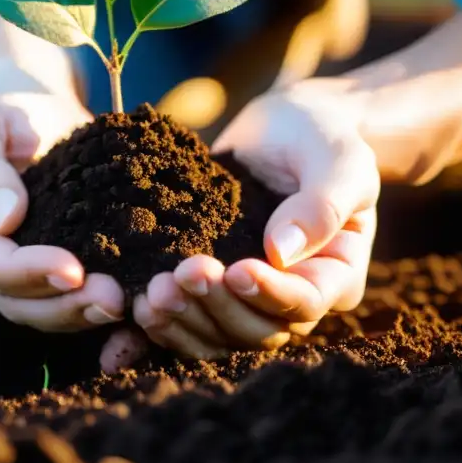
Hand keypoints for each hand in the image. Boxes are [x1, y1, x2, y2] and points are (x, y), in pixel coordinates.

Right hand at [0, 59, 134, 352]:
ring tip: (128, 302)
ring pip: (48, 309)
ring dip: (86, 312)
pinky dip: (101, 303)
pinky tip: (138, 301)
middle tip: (114, 298)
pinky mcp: (56, 260)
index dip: (28, 272)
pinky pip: (75, 293)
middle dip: (65, 305)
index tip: (73, 270)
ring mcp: (20, 265)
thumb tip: (7, 220)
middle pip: (18, 301)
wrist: (30, 98)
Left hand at [133, 80, 378, 357]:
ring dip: (181, 321)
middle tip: (177, 277)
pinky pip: (184, 321)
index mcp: (335, 275)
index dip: (269, 294)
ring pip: (216, 334)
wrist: (281, 128)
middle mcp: (291, 298)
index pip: (305, 303)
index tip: (235, 270)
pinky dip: (154, 331)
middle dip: (214, 307)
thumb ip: (322, 203)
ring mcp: (246, 298)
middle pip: (255, 329)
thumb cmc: (319, 137)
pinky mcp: (208, 289)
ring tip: (148, 294)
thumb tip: (282, 252)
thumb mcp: (337, 158)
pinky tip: (124, 326)